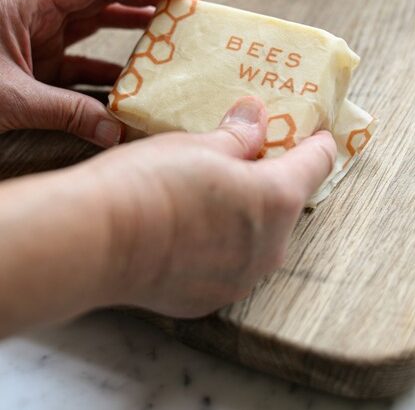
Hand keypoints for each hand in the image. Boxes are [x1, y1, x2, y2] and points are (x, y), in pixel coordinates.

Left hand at [0, 0, 199, 145]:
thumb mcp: (9, 99)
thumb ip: (67, 114)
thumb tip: (119, 135)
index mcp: (28, 4)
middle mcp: (38, 15)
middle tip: (189, 10)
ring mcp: (39, 40)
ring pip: (97, 25)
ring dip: (134, 31)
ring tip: (173, 40)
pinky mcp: (38, 66)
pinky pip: (83, 62)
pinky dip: (110, 71)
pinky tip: (135, 83)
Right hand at [92, 97, 336, 317]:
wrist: (97, 240)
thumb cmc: (152, 182)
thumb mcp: (198, 145)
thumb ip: (237, 136)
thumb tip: (255, 118)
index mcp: (276, 199)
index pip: (315, 164)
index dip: (317, 144)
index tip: (317, 134)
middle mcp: (269, 246)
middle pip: (285, 203)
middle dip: (271, 179)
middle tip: (247, 156)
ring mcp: (240, 278)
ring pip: (257, 236)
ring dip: (245, 214)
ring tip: (210, 193)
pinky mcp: (209, 298)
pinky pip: (229, 263)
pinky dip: (219, 244)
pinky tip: (188, 227)